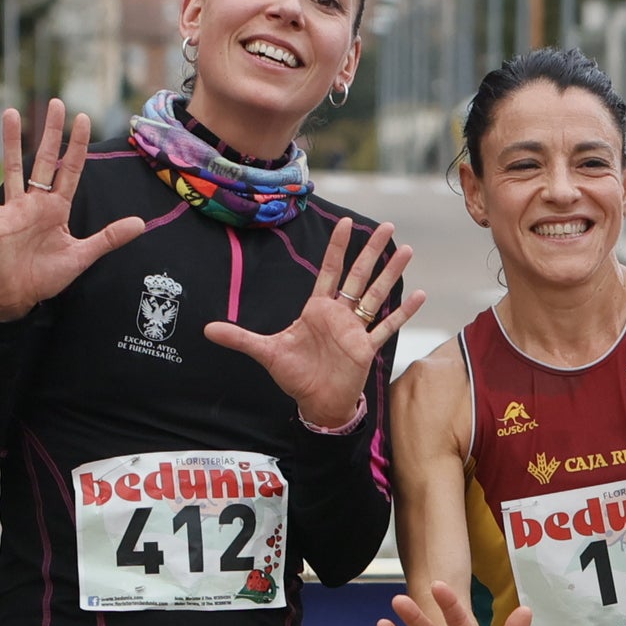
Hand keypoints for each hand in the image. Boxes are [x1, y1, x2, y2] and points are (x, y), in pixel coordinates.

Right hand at [0, 100, 147, 320]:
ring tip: (12, 113)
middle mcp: (36, 203)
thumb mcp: (82, 256)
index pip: (70, 170)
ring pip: (13, 168)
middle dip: (51, 132)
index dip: (77, 145)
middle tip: (56, 103)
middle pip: (45, 160)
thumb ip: (109, 238)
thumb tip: (141, 223)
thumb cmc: (47, 277)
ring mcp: (14, 209)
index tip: (83, 118)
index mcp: (58, 208)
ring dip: (12, 142)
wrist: (17, 297)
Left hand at [205, 215, 420, 429]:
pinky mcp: (366, 348)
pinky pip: (386, 326)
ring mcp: (355, 330)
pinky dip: (403, 312)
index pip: (328, 270)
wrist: (315, 403)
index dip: (336, 247)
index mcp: (317, 309)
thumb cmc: (294, 376)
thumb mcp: (266, 353)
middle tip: (385, 225)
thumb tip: (206, 330)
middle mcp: (339, 314)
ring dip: (391, 273)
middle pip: (358, 275)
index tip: (345, 222)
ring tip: (407, 250)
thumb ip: (240, 338)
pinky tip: (419, 294)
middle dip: (371, 250)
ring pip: (376, 295)